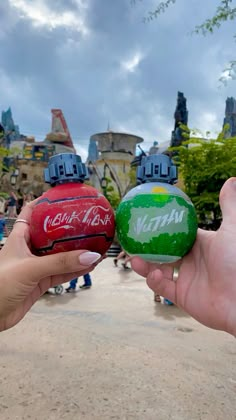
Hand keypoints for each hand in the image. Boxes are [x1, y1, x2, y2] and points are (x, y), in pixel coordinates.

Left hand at [0, 202, 100, 331]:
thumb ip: (60, 263)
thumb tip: (90, 256)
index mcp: (20, 237)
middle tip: (88, 223)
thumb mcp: (30, 268)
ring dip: (77, 252)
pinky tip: (90, 266)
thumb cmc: (0, 283)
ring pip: (60, 256)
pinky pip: (62, 273)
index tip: (65, 198)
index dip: (47, 203)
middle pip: (52, 234)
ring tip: (96, 245)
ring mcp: (36, 266)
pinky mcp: (41, 283)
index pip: (33, 212)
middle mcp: (29, 249)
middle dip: (69, 230)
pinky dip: (76, 270)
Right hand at [131, 177, 235, 335]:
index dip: (161, 226)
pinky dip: (155, 281)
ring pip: (157, 269)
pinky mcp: (182, 296)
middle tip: (131, 239)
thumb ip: (229, 206)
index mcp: (200, 244)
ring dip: (145, 264)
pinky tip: (155, 274)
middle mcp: (191, 261)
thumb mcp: (233, 229)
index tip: (146, 218)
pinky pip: (162, 288)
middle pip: (162, 250)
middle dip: (146, 246)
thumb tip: (230, 180)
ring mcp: (185, 279)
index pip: (176, 232)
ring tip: (135, 259)